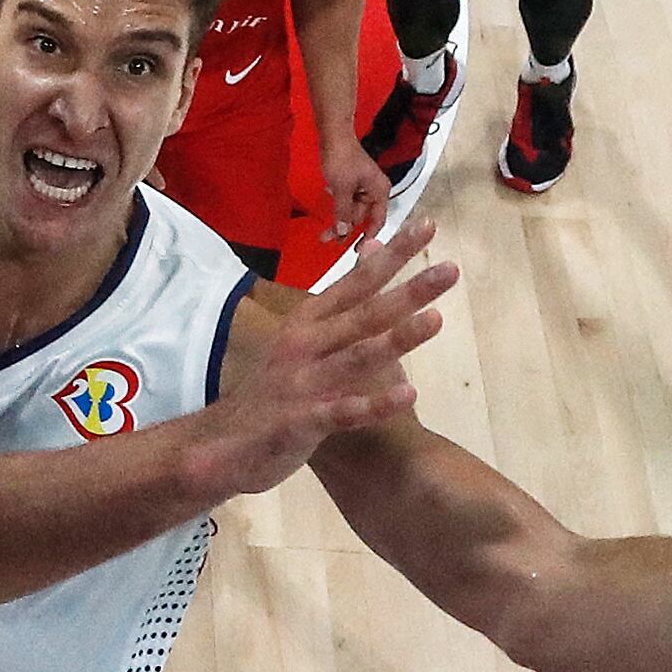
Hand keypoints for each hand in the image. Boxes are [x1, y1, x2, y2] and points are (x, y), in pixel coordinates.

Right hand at [182, 219, 457, 494]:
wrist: (221, 445)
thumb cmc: (270, 392)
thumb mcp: (299, 339)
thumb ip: (338, 303)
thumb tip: (370, 254)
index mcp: (307, 323)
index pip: (355, 282)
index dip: (391, 255)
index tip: (427, 226)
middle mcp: (305, 345)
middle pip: (363, 313)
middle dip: (408, 291)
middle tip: (450, 270)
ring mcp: (304, 383)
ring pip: (356, 356)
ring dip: (397, 339)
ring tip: (436, 320)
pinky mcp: (303, 421)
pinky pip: (345, 411)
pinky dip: (375, 403)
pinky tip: (408, 394)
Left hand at [320, 137, 392, 244]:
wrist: (333, 135)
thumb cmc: (341, 157)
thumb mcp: (341, 188)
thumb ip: (343, 212)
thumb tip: (343, 232)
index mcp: (380, 191)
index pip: (378, 220)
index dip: (368, 236)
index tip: (356, 250)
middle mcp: (375, 190)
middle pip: (361, 216)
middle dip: (345, 226)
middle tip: (327, 238)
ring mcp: (364, 186)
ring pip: (352, 209)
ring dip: (339, 216)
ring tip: (323, 229)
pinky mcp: (353, 182)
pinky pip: (347, 199)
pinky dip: (338, 203)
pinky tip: (328, 196)